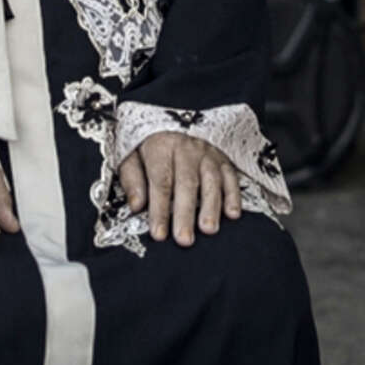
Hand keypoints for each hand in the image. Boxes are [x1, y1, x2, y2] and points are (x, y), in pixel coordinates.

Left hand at [118, 132, 241, 246]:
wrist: (169, 125)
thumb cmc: (149, 148)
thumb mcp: (130, 157)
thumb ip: (132, 180)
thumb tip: (137, 205)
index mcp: (161, 147)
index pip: (161, 181)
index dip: (160, 209)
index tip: (159, 234)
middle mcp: (187, 149)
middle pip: (187, 183)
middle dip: (186, 213)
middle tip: (184, 238)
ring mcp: (207, 154)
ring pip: (211, 180)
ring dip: (211, 206)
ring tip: (208, 229)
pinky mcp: (222, 160)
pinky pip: (230, 177)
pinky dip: (233, 195)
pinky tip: (232, 214)